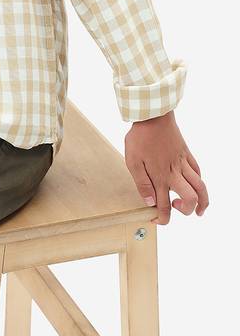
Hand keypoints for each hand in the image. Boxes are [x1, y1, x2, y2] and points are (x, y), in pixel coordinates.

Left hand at [124, 110, 208, 224]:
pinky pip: (198, 171)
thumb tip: (149, 202)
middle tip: (176, 209)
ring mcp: (183, 163)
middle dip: (186, 211)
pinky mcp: (186, 154)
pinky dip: (199, 182)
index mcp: (160, 177)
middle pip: (190, 199)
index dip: (162, 219)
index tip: (156, 220)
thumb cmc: (140, 137)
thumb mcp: (132, 161)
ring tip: (199, 209)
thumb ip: (142, 183)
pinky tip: (195, 184)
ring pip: (201, 187)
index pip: (165, 206)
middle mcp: (175, 173)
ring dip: (203, 201)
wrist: (153, 116)